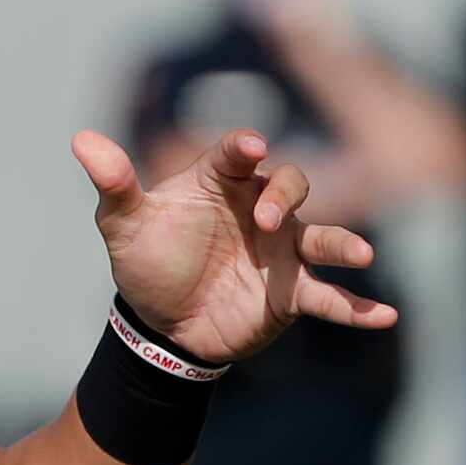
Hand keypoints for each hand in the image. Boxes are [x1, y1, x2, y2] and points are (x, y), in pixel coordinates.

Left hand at [70, 127, 396, 365]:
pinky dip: (358, 306)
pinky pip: (330, 296)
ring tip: (360, 254)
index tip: (249, 148)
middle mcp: (260, 209)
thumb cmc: (147, 262)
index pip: (236, 156)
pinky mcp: (292, 293)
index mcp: (220, 184)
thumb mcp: (123, 225)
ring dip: (342, 243)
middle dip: (284, 196)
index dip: (243, 149)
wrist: (160, 324)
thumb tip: (80, 140)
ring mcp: (282, 250)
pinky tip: (385, 315)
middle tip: (269, 218)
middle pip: (290, 184)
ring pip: (322, 236)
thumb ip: (114, 185)